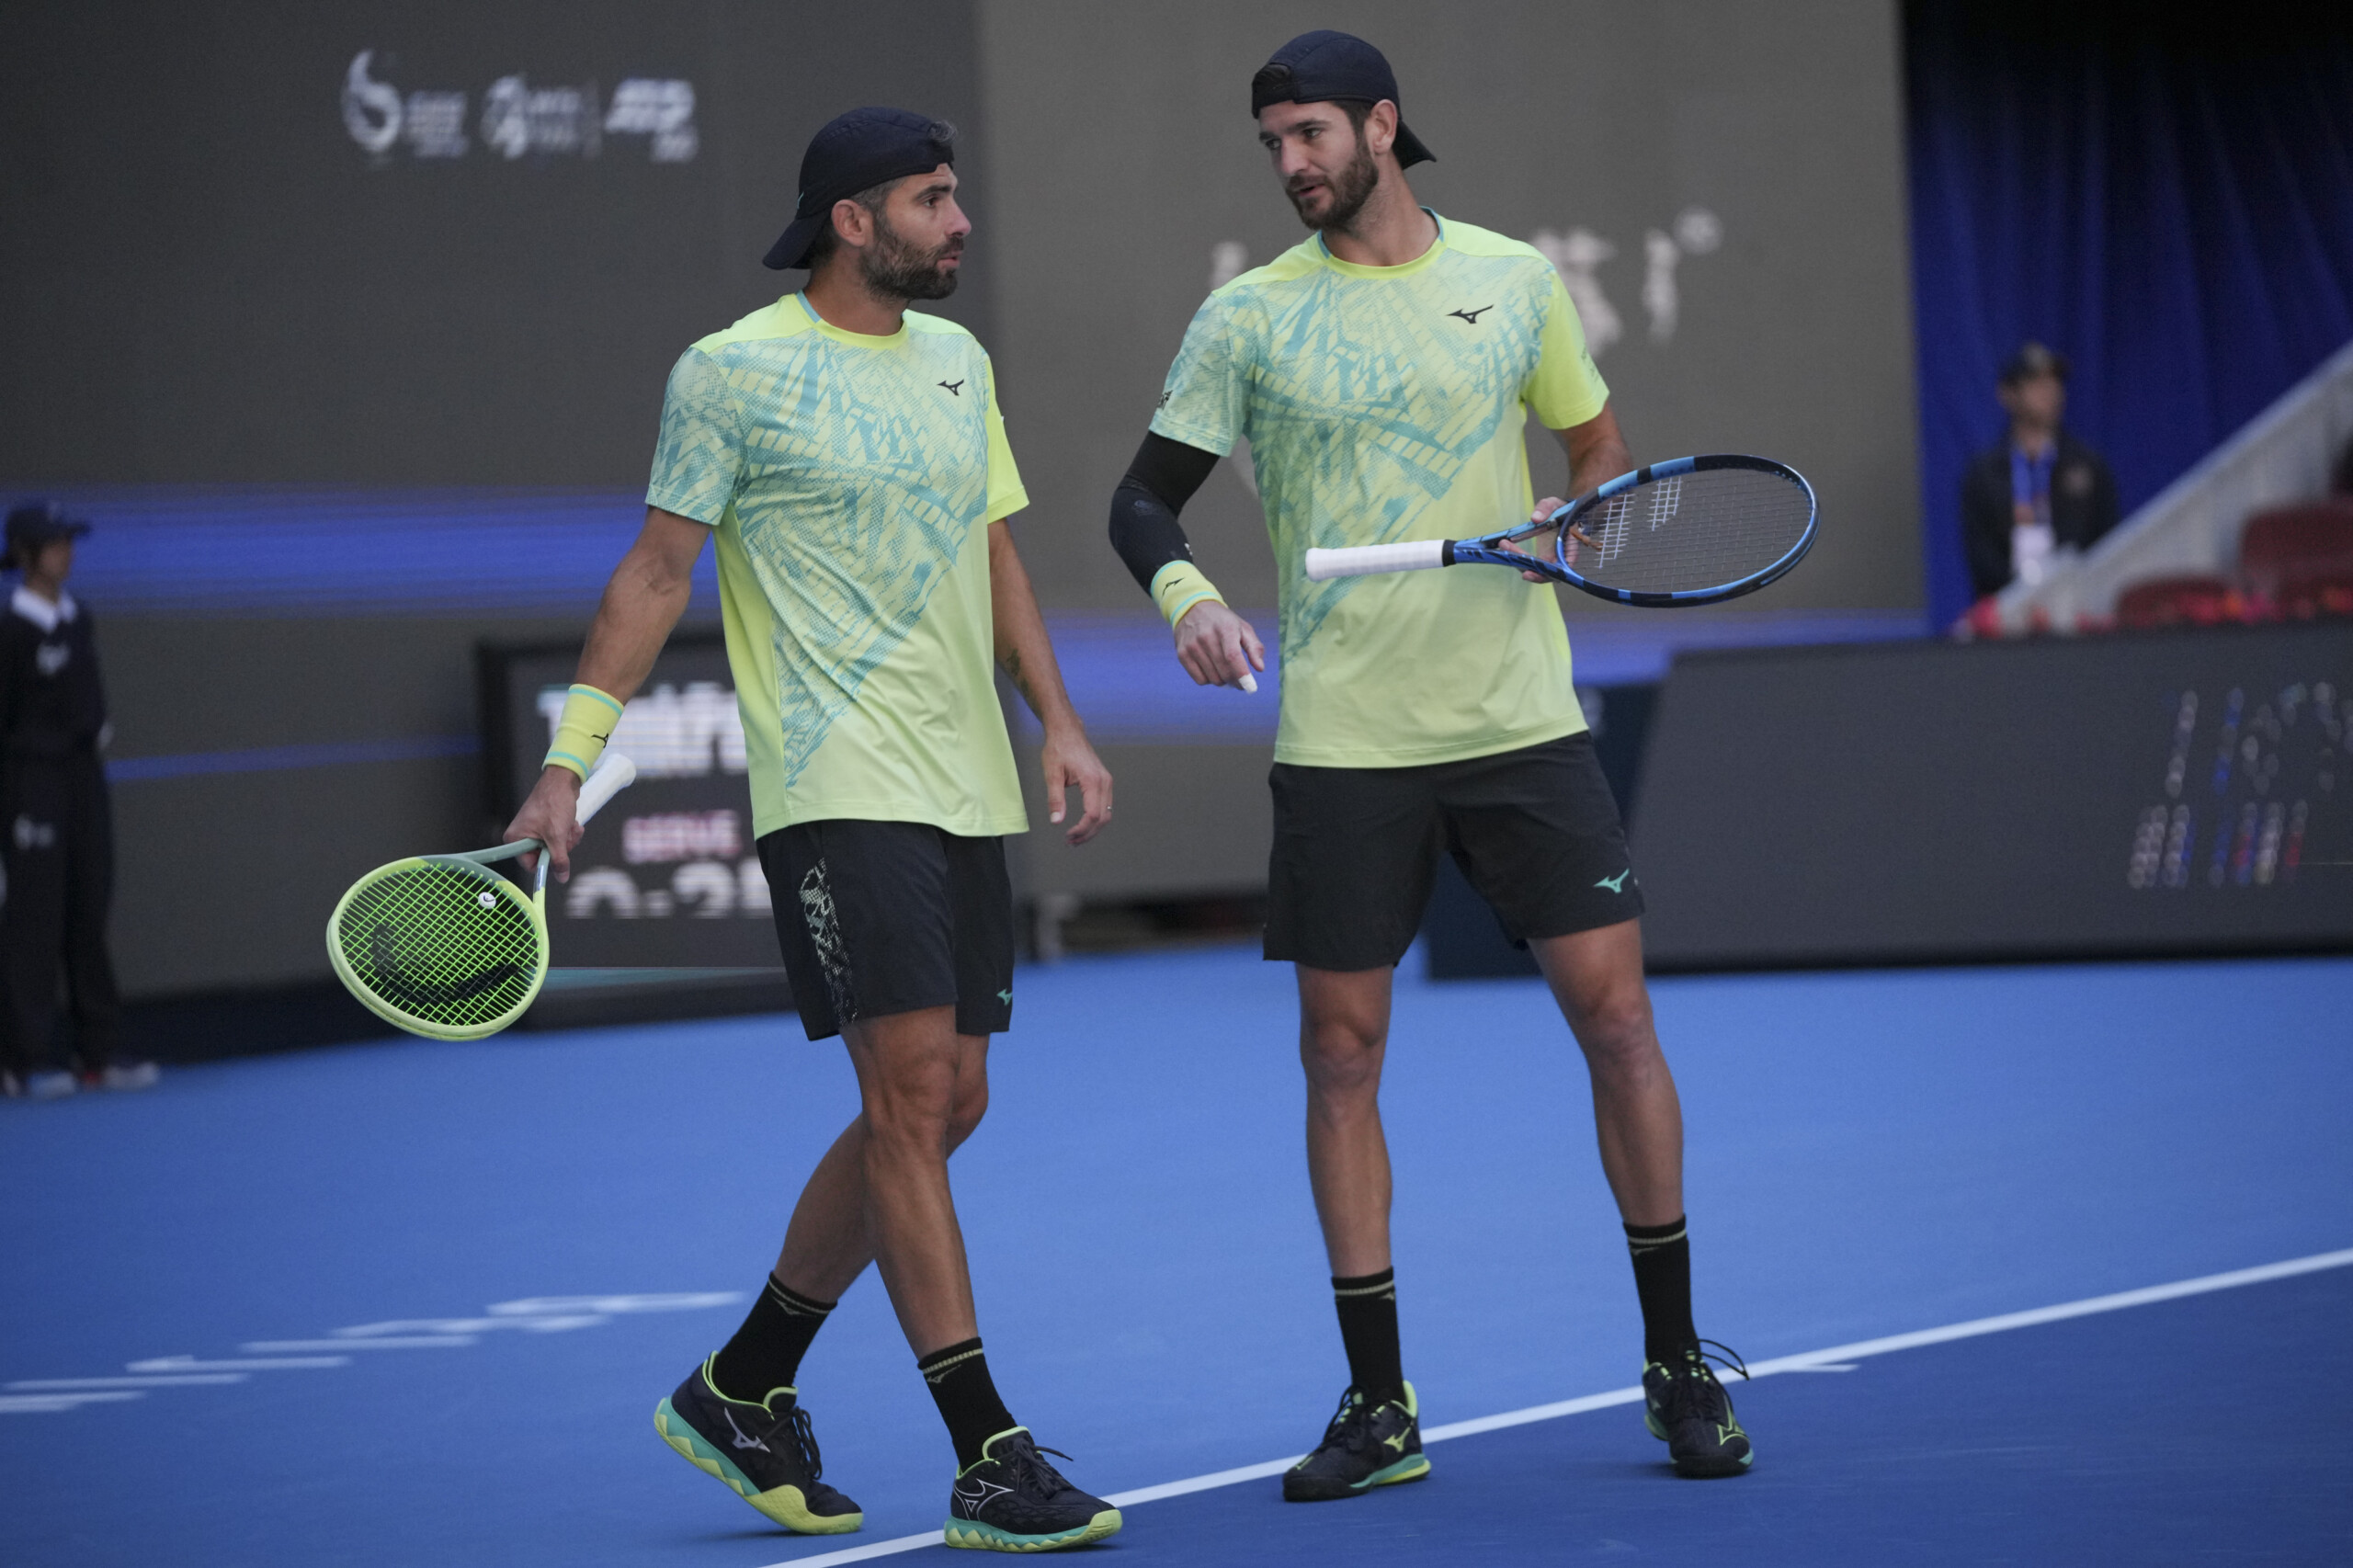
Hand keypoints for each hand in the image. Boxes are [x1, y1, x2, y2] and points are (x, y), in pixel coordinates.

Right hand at [504, 766, 583, 880]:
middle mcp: (521, 835)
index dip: (546, 864)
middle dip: (561, 848)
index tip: (560, 861)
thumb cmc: (554, 803)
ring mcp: (533, 830)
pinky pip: (557, 837)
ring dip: (567, 839)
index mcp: (516, 839)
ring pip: (554, 847)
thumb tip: (561, 877)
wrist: (562, 781)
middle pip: (544, 856)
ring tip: (571, 827)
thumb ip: (559, 860)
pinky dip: (567, 832)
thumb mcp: (557, 837)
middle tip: (567, 837)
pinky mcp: (544, 825)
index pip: (529, 865)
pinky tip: (573, 824)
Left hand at [1041, 725, 1112, 846]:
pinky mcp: (1104, 781)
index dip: (1081, 829)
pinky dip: (1096, 819)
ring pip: (1107, 813)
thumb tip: (1056, 821)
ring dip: (1093, 828)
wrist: (1067, 731)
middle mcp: (1104, 782)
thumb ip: (1055, 799)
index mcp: (1092, 781)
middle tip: (1070, 842)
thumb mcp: (1052, 774)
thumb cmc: (1058, 749)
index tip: (1067, 836)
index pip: (1093, 814)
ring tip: (1075, 837)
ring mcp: (1107, 781)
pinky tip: (1083, 824)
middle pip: (1103, 818)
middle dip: (1088, 833)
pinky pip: (1105, 805)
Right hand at [1173, 600, 1265, 689]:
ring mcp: (1192, 646)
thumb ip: (1254, 648)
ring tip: (1224, 670)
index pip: (1232, 656)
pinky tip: (1211, 669)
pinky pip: (1200, 680)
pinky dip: (1209, 680)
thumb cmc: (1223, 622)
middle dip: (1236, 680)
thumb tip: (1260, 668)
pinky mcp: (1182, 654)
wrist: (1193, 608)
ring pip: (1213, 679)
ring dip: (1223, 680)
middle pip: (1224, 671)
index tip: (1251, 688)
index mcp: (1225, 628)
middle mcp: (1206, 637)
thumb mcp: (1243, 628)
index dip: (1242, 674)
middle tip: (1240, 679)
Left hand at [1514, 497, 1600, 582]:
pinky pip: (1529, 563)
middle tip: (1508, 553)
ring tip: (1504, 545)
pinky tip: (1506, 547)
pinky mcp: (1540, 558)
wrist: (1561, 512)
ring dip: (1518, 562)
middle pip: (1543, 573)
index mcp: (1569, 549)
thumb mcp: (1554, 504)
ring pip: (1534, 569)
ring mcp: (1550, 560)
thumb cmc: (1561, 509)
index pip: (1560, 569)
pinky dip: (1518, 558)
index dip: (1545, 574)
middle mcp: (1560, 559)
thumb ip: (1546, 509)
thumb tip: (1535, 518)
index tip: (1528, 572)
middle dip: (1525, 567)